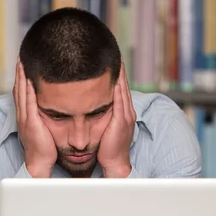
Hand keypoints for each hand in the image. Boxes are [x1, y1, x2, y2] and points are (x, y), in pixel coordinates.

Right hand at [13, 59, 56, 177]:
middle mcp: (23, 115)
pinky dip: (29, 90)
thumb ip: (46, 117)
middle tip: (22, 56)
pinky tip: (31, 79)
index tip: (24, 63)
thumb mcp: (45, 128)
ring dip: (22, 77)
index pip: (22, 92)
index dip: (22, 77)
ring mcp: (25, 119)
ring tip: (23, 62)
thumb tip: (54, 107)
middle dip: (20, 72)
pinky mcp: (31, 123)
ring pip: (22, 93)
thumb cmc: (46, 149)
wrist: (40, 164)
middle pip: (19, 88)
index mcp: (26, 116)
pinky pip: (29, 103)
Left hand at [97, 62, 135, 177]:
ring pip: (122, 89)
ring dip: (119, 74)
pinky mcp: (122, 120)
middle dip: (118, 69)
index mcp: (123, 113)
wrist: (114, 164)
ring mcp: (126, 115)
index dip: (116, 74)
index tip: (110, 60)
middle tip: (112, 52)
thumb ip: (99, 115)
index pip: (119, 88)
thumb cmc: (106, 149)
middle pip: (122, 85)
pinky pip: (119, 99)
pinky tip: (113, 76)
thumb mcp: (103, 127)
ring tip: (114, 58)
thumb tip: (89, 106)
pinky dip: (117, 87)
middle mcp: (127, 112)